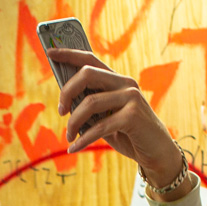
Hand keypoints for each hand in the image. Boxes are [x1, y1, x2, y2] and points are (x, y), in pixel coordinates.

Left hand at [49, 48, 185, 188]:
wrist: (156, 153)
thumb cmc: (128, 134)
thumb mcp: (106, 117)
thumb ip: (90, 106)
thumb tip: (64, 101)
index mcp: (117, 80)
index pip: (90, 59)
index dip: (69, 54)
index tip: (50, 52)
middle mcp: (125, 83)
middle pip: (87, 74)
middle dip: (67, 92)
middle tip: (61, 111)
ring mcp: (131, 98)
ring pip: (90, 102)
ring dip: (73, 122)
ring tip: (69, 136)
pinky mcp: (133, 116)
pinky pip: (99, 126)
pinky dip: (83, 139)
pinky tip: (74, 148)